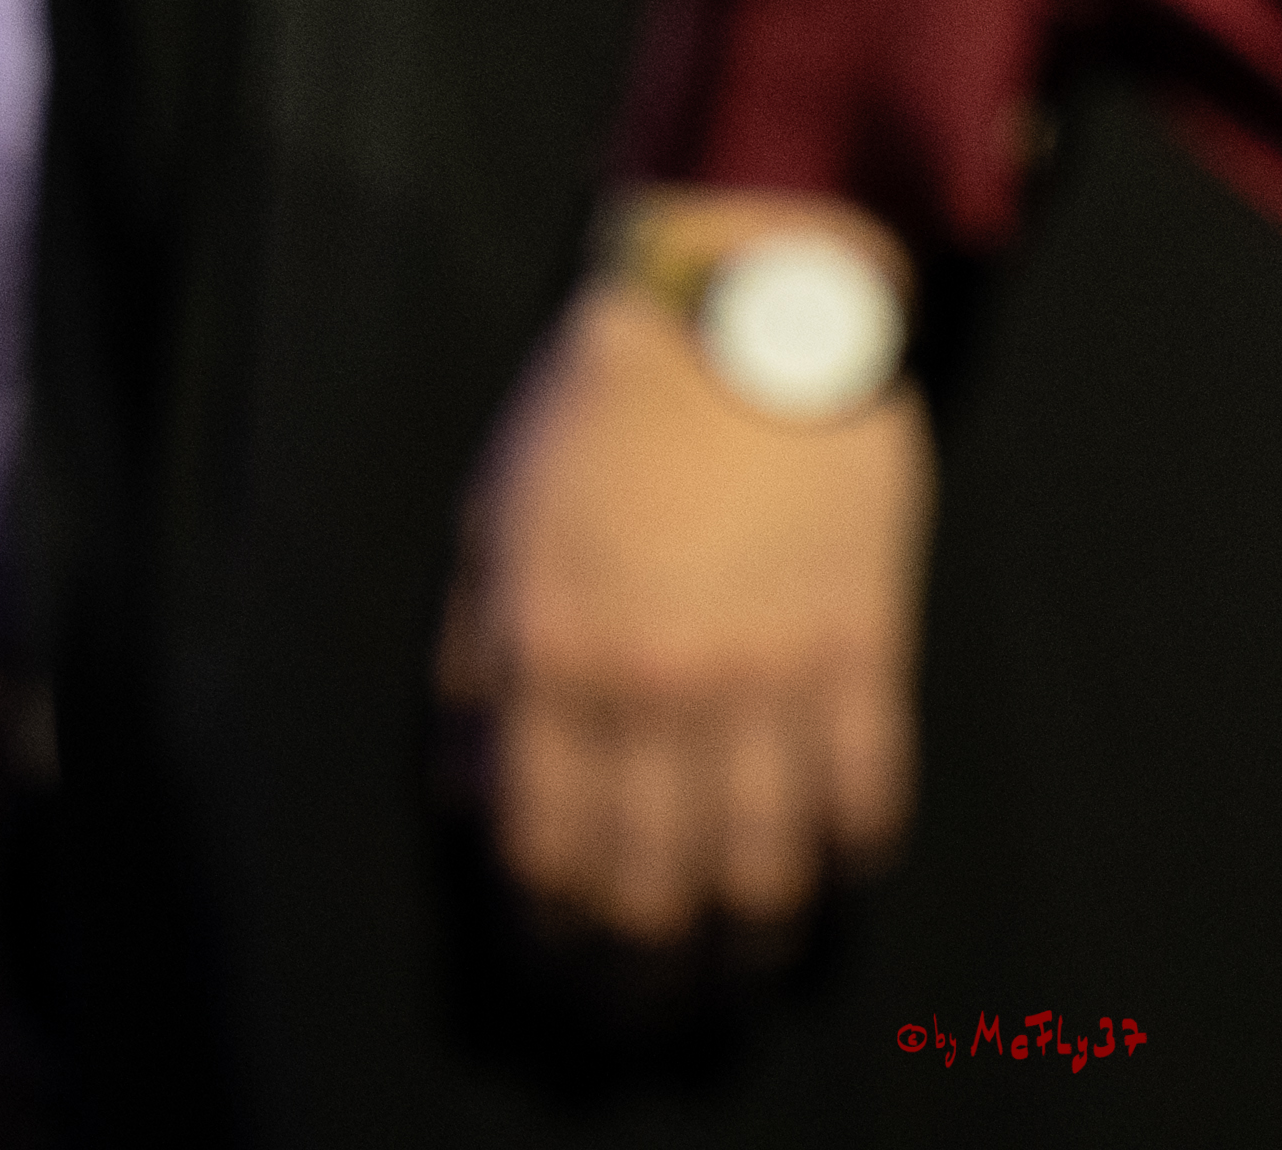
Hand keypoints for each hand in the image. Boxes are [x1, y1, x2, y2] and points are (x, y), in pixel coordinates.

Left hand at [438, 223, 925, 953]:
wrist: (738, 320)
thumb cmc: (592, 420)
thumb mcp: (490, 535)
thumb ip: (478, 677)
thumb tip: (473, 800)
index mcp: (551, 652)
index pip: (544, 843)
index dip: (547, 931)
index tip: (552, 976)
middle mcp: (659, 683)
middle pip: (653, 879)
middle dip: (639, 970)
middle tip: (639, 1017)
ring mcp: (772, 673)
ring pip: (766, 865)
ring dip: (750, 944)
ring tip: (735, 979)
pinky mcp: (865, 651)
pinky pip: (863, 796)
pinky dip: (846, 859)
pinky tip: (825, 885)